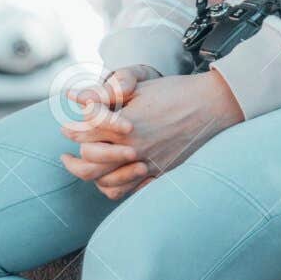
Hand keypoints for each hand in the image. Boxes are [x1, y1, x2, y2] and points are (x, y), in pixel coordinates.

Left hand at [60, 69, 243, 197]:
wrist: (214, 106)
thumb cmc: (176, 92)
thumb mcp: (139, 88)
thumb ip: (105, 97)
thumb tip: (75, 97)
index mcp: (125, 127)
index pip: (85, 135)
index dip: (72, 131)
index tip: (66, 129)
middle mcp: (134, 150)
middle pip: (90, 164)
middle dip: (75, 161)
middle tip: (66, 158)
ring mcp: (149, 165)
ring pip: (108, 182)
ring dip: (93, 177)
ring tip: (86, 172)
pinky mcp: (162, 173)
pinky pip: (130, 191)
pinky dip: (116, 188)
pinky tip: (111, 179)